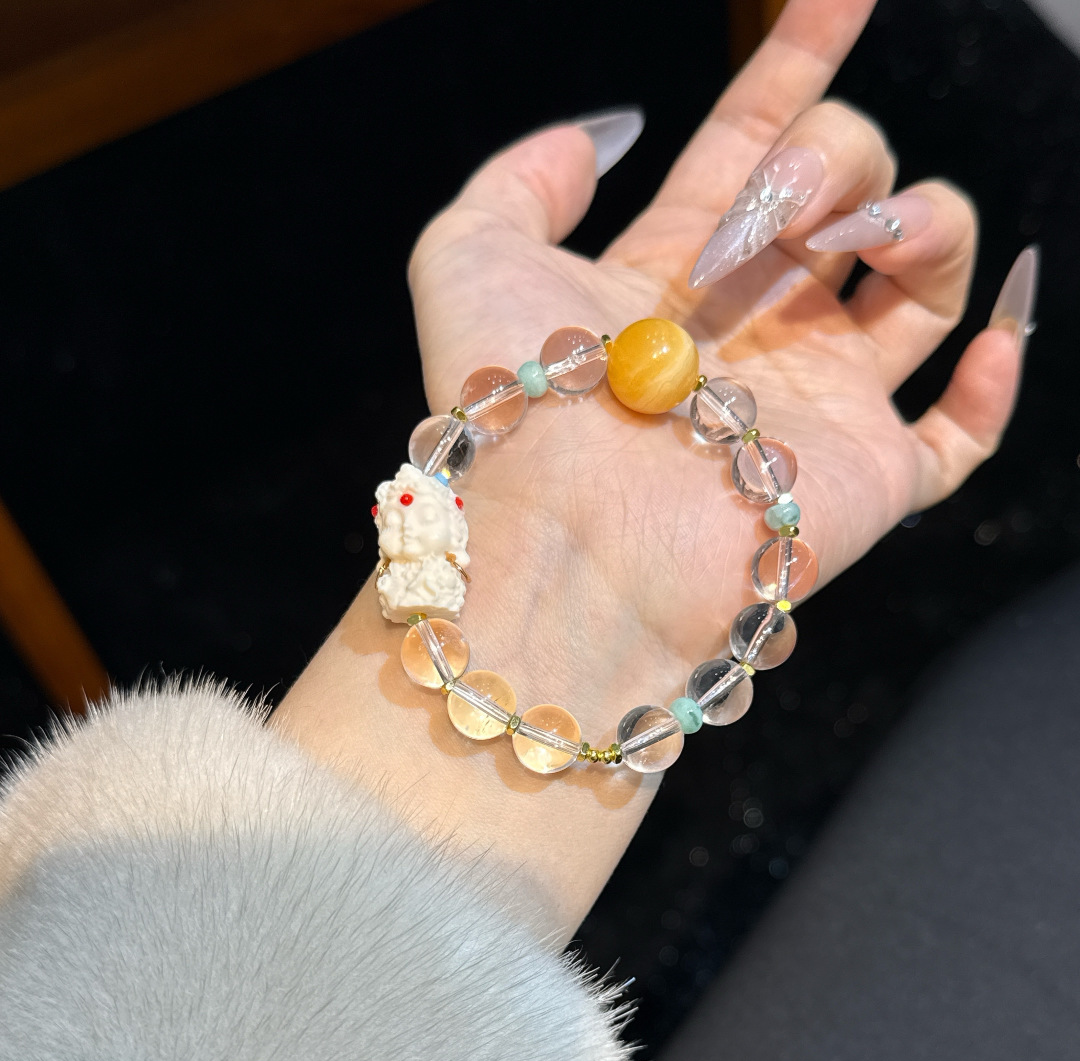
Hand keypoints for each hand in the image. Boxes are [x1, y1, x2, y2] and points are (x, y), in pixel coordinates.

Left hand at [273, 0, 1024, 933]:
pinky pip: (961, 435)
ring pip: (924, 281)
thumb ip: (522, 177)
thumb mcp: (468, 256)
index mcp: (674, 278)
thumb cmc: (517, 406)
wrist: (572, 545)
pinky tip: (988, 320)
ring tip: (852, 244)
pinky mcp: (870, 479)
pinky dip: (994, 374)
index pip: (752, 149)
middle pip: (849, 193)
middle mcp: (755, 333)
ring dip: (920, 219)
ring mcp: (819, 404)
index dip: (796, 66)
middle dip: (832, 159)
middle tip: (770, 220)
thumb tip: (609, 130)